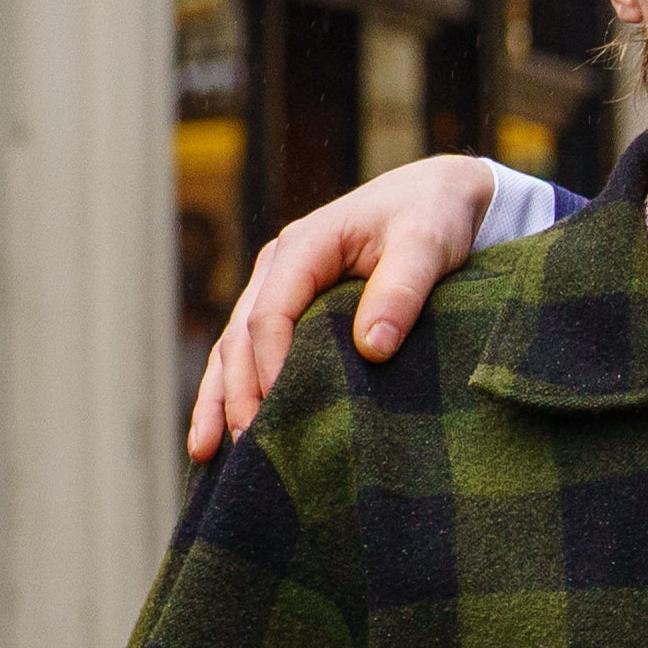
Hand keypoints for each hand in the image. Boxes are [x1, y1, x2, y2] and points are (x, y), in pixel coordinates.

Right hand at [185, 152, 507, 459]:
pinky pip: (253, 351)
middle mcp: (279, 267)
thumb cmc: (433, 217)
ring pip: (235, 348)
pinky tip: (223, 432)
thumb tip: (371, 349)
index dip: (271, 367)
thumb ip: (402, 291)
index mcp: (304, 247)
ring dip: (221, 398)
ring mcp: (280, 287)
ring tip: (208, 452)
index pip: (270, 315)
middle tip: (245, 450)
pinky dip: (235, 389)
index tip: (280, 415)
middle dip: (237, 394)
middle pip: (241, 337)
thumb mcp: (426, 246)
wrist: (439, 195)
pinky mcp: (292, 308)